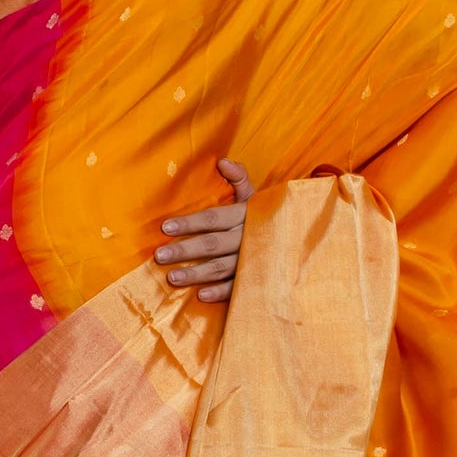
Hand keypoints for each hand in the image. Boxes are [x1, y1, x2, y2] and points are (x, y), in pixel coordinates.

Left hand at [153, 159, 253, 302]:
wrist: (297, 240)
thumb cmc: (265, 216)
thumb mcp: (256, 195)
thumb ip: (239, 178)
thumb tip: (222, 161)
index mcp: (246, 214)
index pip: (214, 218)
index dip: (190, 222)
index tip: (166, 227)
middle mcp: (249, 237)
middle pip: (212, 244)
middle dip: (185, 250)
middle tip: (160, 255)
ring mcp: (253, 260)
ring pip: (221, 268)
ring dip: (197, 274)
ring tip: (172, 278)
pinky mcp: (257, 279)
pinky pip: (237, 288)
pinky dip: (220, 292)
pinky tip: (201, 296)